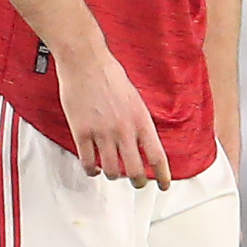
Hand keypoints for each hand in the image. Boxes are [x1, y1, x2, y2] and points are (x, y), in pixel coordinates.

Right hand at [57, 48, 170, 186]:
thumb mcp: (135, 99)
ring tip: (113, 174)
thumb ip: (139, 122)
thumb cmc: (109, 75)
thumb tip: (143, 142)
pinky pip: (88, 162)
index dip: (163, 176)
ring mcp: (102, 133)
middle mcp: (124, 130)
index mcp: (141, 120)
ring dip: (114, 176)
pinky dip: (92, 171)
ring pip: (112, 171)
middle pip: (135, 170)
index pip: (157, 156)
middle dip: (138, 182)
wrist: (85, 62)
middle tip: (138, 184)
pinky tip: (94, 169)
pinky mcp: (81, 133)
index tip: (164, 185)